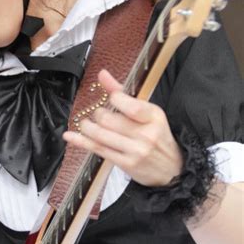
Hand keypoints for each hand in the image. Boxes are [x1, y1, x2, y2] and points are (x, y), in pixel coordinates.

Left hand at [63, 69, 182, 186]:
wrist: (173, 169)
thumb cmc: (158, 137)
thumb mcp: (148, 113)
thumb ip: (123, 93)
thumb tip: (102, 74)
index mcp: (153, 116)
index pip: (129, 105)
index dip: (113, 98)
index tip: (110, 99)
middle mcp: (145, 133)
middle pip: (109, 120)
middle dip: (97, 115)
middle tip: (98, 115)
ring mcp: (135, 150)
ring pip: (100, 135)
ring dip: (87, 127)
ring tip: (86, 124)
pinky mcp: (125, 163)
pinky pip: (98, 149)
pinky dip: (81, 141)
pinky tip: (70, 136)